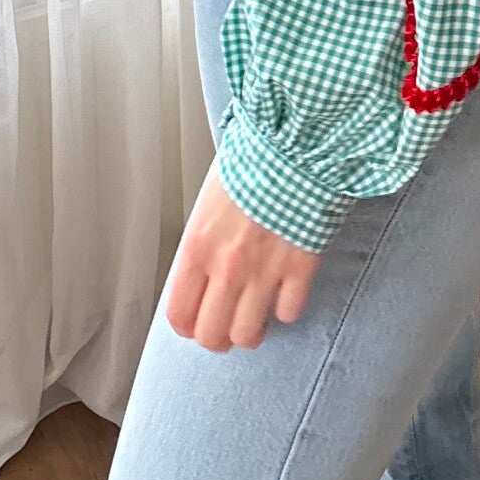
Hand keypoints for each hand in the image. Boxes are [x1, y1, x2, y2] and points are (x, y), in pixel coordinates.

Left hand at [166, 160, 320, 351]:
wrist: (294, 142)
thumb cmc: (252, 159)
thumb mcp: (210, 198)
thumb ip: (203, 240)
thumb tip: (203, 268)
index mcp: (198, 246)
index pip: (179, 314)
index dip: (187, 326)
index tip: (195, 323)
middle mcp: (227, 266)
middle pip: (211, 335)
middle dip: (217, 337)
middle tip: (226, 326)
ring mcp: (264, 270)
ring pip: (248, 334)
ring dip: (251, 330)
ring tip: (255, 316)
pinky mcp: (300, 268)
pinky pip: (289, 313)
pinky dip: (287, 308)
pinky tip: (285, 292)